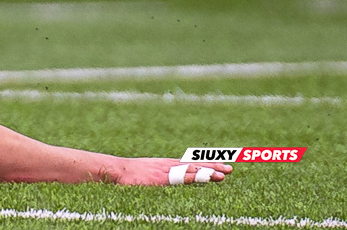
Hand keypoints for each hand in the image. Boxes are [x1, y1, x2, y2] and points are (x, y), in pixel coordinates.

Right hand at [110, 158, 231, 186]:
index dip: (206, 164)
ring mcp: (166, 170)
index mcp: (166, 164)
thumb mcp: (146, 174)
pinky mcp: (162, 178)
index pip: (191, 163)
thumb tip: (163, 183)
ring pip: (192, 170)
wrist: (115, 170)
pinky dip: (195, 176)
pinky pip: (182, 177)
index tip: (221, 165)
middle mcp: (169, 165)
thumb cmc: (128, 175)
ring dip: (208, 172)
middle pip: (195, 164)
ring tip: (223, 174)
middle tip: (230, 168)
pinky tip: (206, 177)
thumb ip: (158, 177)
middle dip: (213, 166)